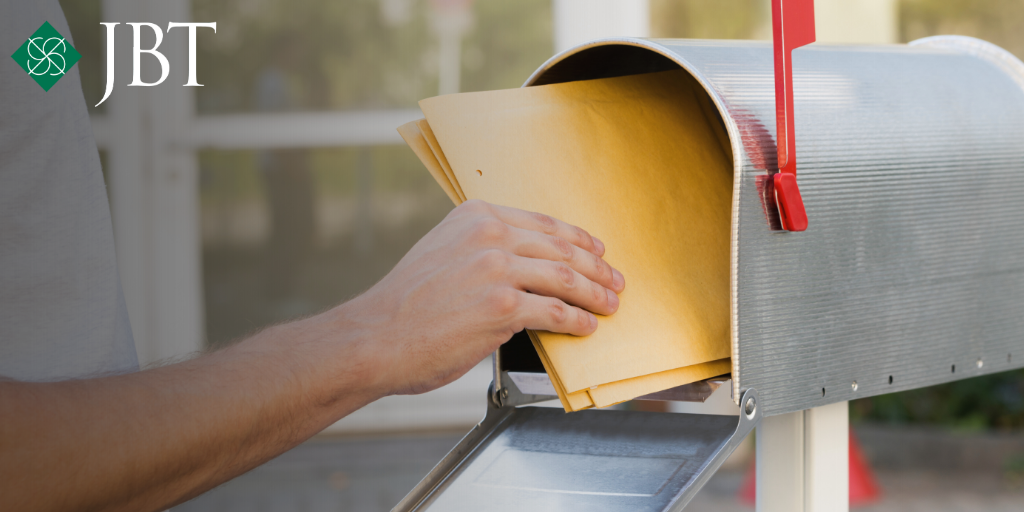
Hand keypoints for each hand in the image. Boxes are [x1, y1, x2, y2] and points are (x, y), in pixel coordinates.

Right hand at [338, 199, 624, 395]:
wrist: (376, 337)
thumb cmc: (405, 304)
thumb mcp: (442, 251)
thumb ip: (481, 248)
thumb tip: (524, 266)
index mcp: (476, 216)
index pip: (542, 223)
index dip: (577, 238)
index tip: (597, 250)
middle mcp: (489, 235)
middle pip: (560, 248)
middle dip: (595, 267)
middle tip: (614, 281)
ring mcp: (496, 270)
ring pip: (564, 278)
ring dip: (594, 294)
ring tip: (608, 304)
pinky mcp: (501, 308)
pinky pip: (554, 312)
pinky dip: (576, 321)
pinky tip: (585, 327)